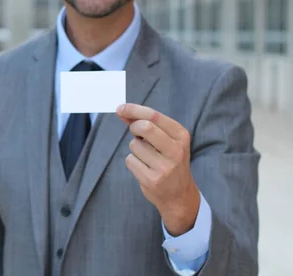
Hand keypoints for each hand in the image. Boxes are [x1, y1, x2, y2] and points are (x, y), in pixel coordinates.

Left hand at [116, 103, 200, 236]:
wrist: (179, 194)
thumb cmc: (169, 160)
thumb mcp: (166, 139)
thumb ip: (147, 123)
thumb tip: (123, 110)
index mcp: (181, 136)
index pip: (154, 116)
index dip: (134, 110)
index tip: (120, 108)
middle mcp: (175, 151)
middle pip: (144, 127)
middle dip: (134, 127)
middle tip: (135, 132)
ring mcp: (164, 167)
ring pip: (135, 145)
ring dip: (135, 148)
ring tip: (147, 157)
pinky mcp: (152, 180)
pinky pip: (130, 160)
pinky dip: (133, 161)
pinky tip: (144, 168)